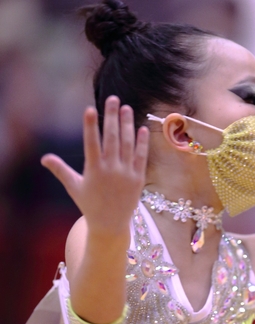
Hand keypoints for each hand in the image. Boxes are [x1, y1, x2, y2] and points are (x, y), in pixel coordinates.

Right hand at [41, 96, 148, 235]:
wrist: (110, 225)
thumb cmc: (90, 204)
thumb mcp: (74, 187)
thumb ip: (61, 170)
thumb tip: (44, 158)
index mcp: (93, 170)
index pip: (91, 143)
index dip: (91, 126)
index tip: (90, 109)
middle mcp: (111, 170)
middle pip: (112, 138)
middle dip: (112, 117)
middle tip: (113, 98)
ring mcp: (126, 174)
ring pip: (128, 144)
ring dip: (128, 125)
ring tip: (126, 108)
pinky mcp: (138, 179)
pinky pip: (141, 157)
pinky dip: (141, 142)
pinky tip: (141, 128)